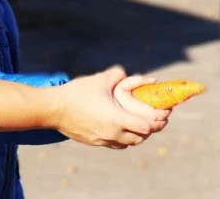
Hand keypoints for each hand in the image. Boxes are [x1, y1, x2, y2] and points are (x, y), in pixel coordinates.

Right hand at [50, 66, 169, 148]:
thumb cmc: (78, 93)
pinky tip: (125, 128)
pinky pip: (117, 144)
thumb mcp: (100, 79)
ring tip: (144, 123)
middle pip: (142, 137)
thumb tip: (127, 74)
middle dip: (153, 128)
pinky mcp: (95, 143)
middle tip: (158, 118)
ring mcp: (103, 140)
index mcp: (117, 118)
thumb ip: (118, 74)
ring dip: (140, 134)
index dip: (159, 120)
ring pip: (130, 142)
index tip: (165, 112)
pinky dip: (126, 138)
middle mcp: (112, 133)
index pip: (147, 126)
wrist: (54, 109)